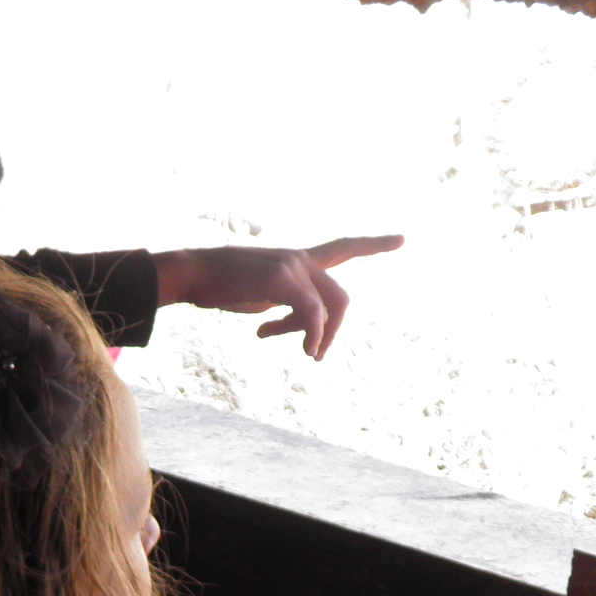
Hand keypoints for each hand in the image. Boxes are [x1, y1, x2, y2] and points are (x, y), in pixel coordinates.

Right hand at [151, 234, 401, 360]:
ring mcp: (292, 266)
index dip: (373, 244)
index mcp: (296, 260)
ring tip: (308, 355)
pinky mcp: (282, 278)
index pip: (342, 247)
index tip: (402, 239)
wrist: (192, 273)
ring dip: (322, 337)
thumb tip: (298, 328)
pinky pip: (312, 313)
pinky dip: (313, 333)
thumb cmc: (219, 287)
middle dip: (335, 330)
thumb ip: (284, 306)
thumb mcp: (259, 297)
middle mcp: (300, 258)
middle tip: (315, 356)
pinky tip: (304, 348)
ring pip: (329, 307)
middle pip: (340, 297)